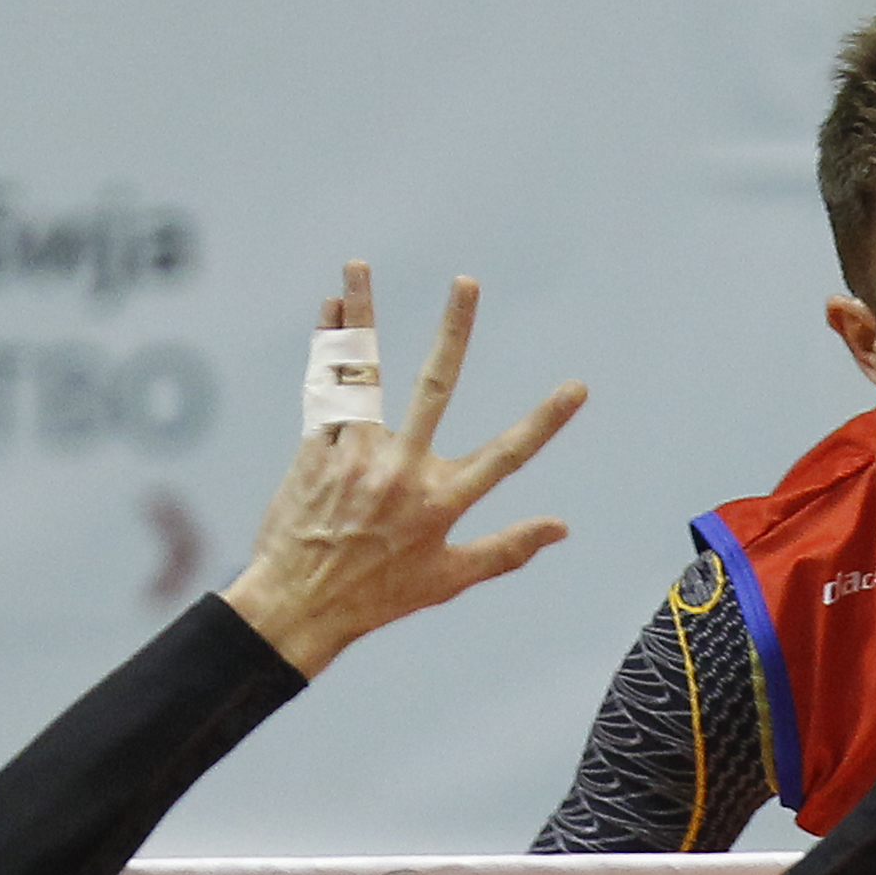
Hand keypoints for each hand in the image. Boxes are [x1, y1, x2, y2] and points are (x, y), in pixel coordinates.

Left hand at [218, 260, 587, 677]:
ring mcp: (354, 457)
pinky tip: (330, 311)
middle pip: (433, 388)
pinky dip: (328, 347)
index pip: (506, 455)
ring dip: (360, 315)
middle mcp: (400, 472)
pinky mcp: (315, 452)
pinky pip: (325, 390)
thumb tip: (563, 527)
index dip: (545, 422)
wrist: (298, 607)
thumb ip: (508, 548)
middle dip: (454, 332)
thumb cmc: (378, 597)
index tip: (577, 388)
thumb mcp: (450, 580)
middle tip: (467, 283)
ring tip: (356, 267)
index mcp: (441, 503)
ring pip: (362, 373)